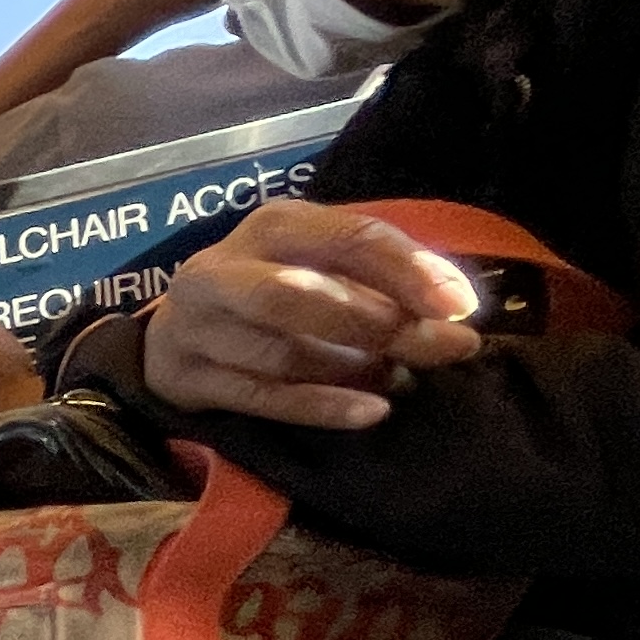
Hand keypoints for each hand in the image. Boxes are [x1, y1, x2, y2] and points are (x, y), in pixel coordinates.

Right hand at [145, 201, 485, 429]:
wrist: (179, 335)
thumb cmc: (274, 292)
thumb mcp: (323, 266)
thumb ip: (384, 280)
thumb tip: (457, 309)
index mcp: (273, 226)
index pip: (347, 238)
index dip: (407, 270)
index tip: (460, 306)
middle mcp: (222, 270)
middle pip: (299, 296)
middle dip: (379, 324)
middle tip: (447, 348)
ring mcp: (195, 327)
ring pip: (279, 352)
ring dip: (351, 369)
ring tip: (401, 379)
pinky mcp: (184, 379)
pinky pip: (260, 397)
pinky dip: (319, 406)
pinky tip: (370, 412)